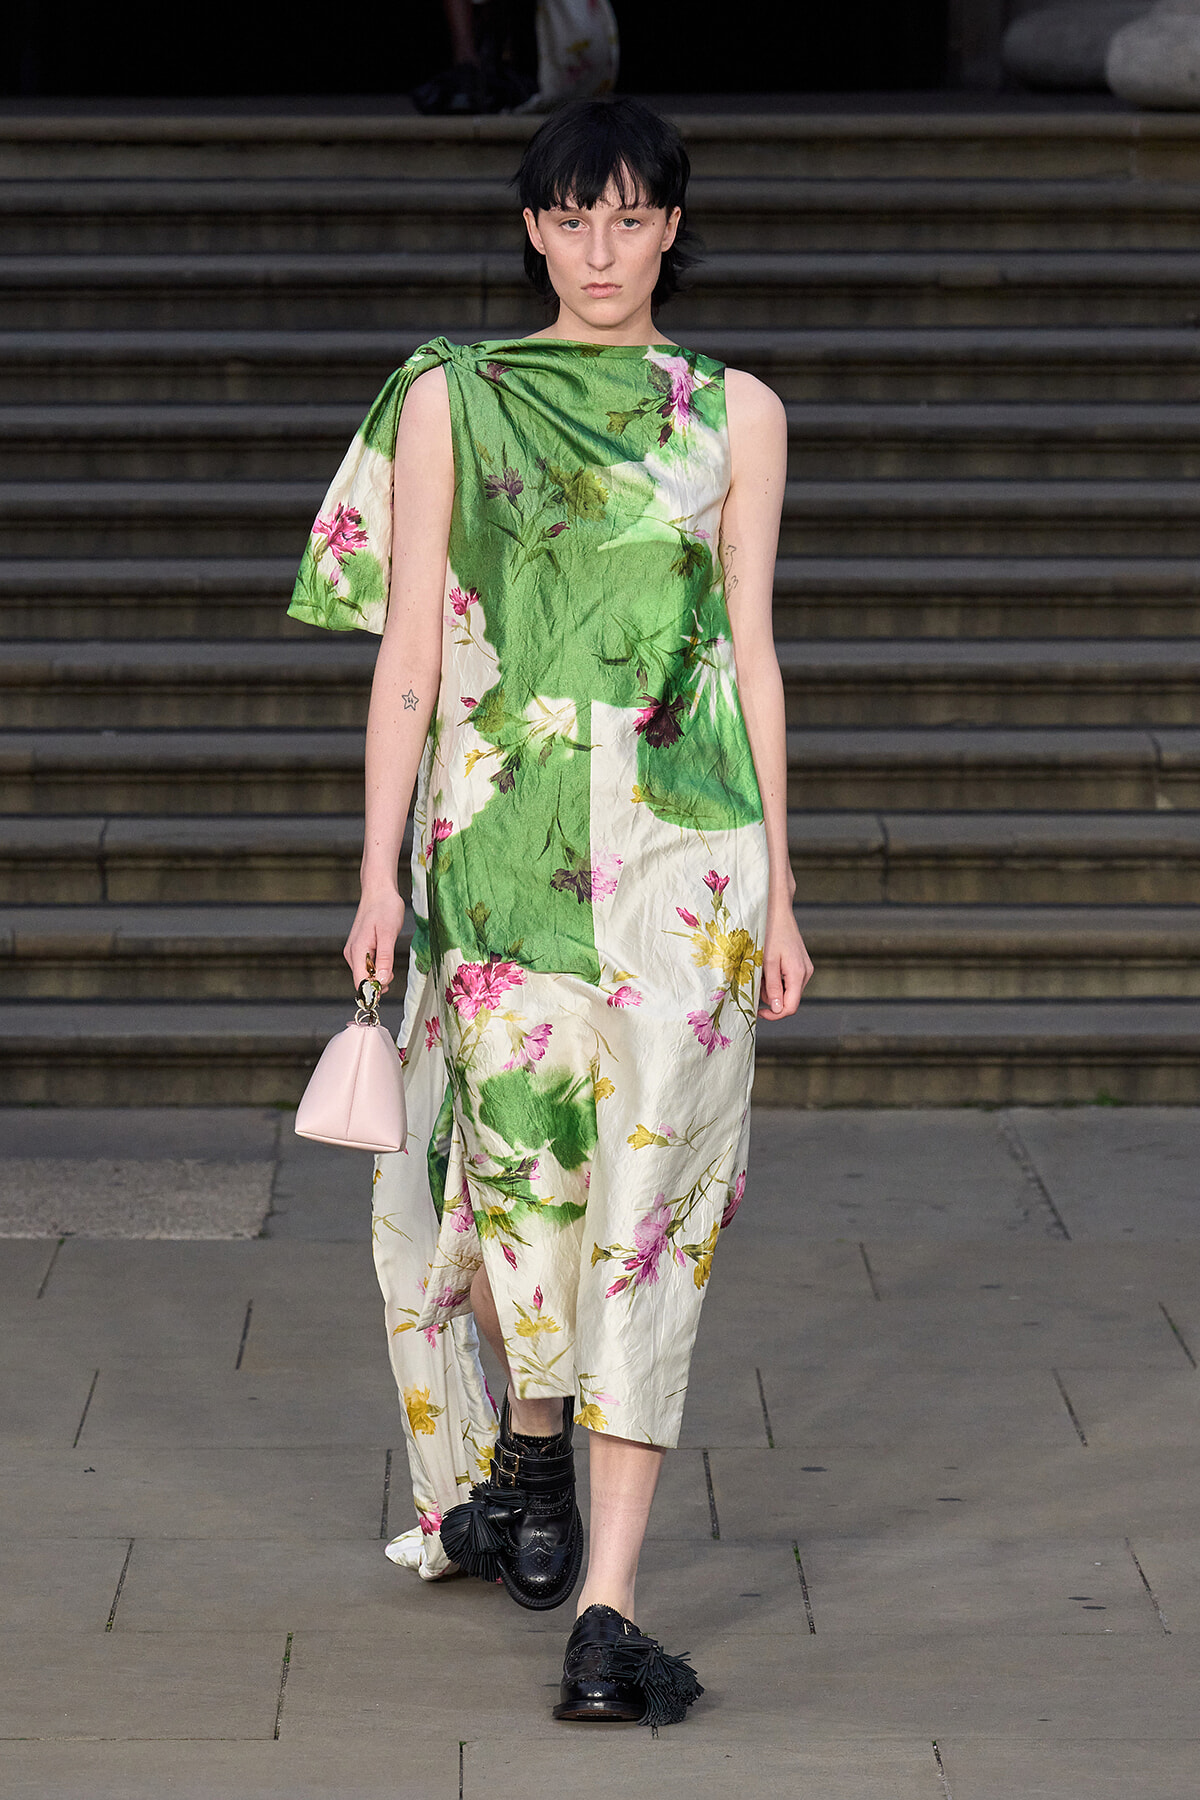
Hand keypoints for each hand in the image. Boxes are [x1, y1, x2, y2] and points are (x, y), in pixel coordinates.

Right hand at [344, 888, 406, 992]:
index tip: (387, 989)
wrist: (379, 891)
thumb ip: (385, 958)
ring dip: (377, 975)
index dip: (372, 991)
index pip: (360, 982)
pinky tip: (385, 958)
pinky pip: (366, 965)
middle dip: (377, 983)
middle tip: (393, 973)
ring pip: (364, 974)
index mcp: (357, 951)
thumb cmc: (385, 908)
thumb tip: (381, 980)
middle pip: (361, 980)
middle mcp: (352, 953)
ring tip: (390, 960)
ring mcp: (354, 951)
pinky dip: (376, 967)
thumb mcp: (389, 933)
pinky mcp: (358, 949)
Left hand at [757, 904, 812, 1018]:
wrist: (778, 911)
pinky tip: (767, 964)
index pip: (791, 1007)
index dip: (774, 1015)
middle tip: (755, 980)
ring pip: (786, 990)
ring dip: (771, 986)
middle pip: (788, 999)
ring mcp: (804, 968)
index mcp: (798, 974)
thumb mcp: (767, 961)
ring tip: (760, 968)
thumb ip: (773, 987)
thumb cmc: (770, 933)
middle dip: (770, 996)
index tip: (758, 1013)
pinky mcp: (799, 964)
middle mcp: (805, 973)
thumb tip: (776, 1009)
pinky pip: (787, 979)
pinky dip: (775, 977)